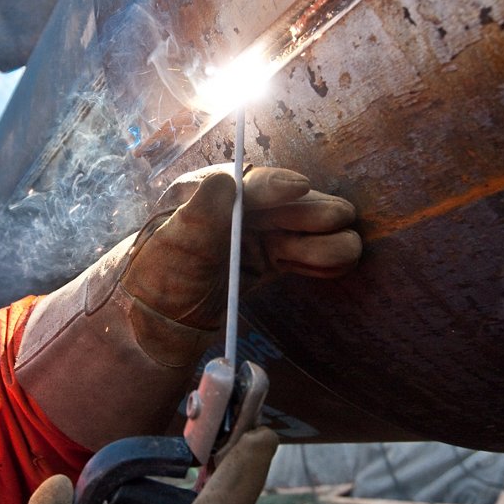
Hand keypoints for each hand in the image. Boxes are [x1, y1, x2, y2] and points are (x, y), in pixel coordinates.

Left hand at [123, 164, 361, 335]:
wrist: (154, 324)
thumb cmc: (154, 280)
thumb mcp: (173, 246)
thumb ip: (201, 214)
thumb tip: (227, 178)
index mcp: (205, 194)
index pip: (248, 183)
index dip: (276, 185)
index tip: (301, 187)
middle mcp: (234, 210)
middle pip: (282, 206)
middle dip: (312, 212)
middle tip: (341, 219)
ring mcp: (252, 236)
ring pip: (297, 232)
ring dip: (323, 240)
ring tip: (348, 250)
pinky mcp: (265, 261)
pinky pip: (298, 256)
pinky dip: (319, 261)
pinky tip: (341, 264)